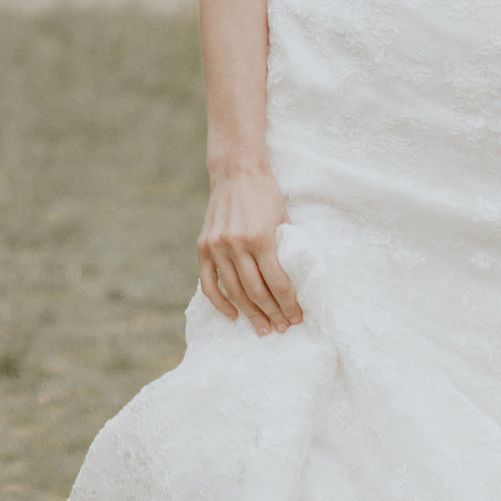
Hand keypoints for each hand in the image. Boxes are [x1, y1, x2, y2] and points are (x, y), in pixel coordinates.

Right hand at [198, 166, 302, 334]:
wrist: (236, 172)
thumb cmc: (266, 195)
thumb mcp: (282, 220)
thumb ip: (285, 251)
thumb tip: (295, 286)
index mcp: (261, 237)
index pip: (277, 283)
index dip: (289, 305)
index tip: (297, 318)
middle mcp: (236, 243)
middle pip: (256, 292)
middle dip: (272, 314)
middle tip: (281, 328)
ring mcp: (217, 246)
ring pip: (234, 292)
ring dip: (249, 314)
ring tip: (262, 328)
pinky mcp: (203, 246)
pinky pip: (209, 283)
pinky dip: (220, 303)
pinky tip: (233, 315)